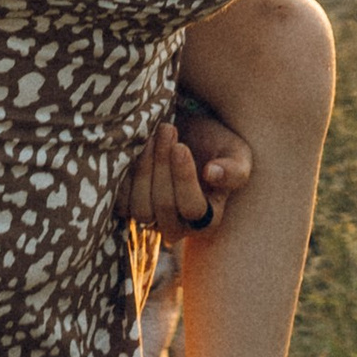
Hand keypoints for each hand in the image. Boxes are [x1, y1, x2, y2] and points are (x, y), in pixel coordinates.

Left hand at [119, 102, 251, 234]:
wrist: (185, 134)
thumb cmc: (215, 144)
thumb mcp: (235, 152)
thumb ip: (233, 168)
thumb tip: (212, 174)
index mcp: (208, 219)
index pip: (193, 209)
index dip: (184, 180)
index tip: (180, 147)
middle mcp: (179, 226)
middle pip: (163, 207)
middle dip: (162, 166)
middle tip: (166, 130)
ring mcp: (151, 220)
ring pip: (141, 208)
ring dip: (143, 169)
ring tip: (150, 137)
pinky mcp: (129, 208)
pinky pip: (120, 204)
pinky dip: (125, 176)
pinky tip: (135, 148)